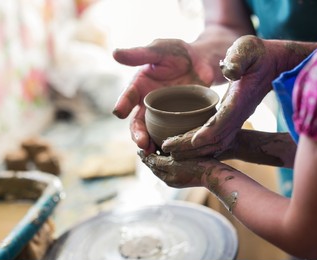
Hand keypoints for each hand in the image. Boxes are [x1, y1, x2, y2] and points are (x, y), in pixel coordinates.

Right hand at [113, 39, 213, 153]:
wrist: (202, 61)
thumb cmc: (178, 53)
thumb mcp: (159, 50)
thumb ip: (140, 54)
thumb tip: (115, 53)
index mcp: (140, 87)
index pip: (128, 97)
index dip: (122, 105)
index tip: (119, 112)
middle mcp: (148, 104)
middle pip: (138, 121)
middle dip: (137, 133)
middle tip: (141, 143)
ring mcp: (163, 114)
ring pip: (153, 132)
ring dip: (151, 143)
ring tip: (153, 152)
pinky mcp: (178, 120)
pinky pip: (172, 133)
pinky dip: (170, 143)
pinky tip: (172, 152)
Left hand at [138, 150, 221, 187]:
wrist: (214, 174)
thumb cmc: (195, 167)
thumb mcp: (173, 163)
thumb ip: (158, 161)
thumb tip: (146, 158)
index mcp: (165, 177)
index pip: (151, 164)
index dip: (145, 154)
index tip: (141, 145)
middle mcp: (170, 180)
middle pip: (156, 165)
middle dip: (151, 155)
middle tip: (146, 144)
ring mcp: (179, 178)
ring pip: (164, 165)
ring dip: (159, 156)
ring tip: (156, 145)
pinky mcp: (187, 175)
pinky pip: (173, 165)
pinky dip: (168, 158)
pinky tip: (172, 150)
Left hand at [162, 35, 305, 157]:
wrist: (274, 64)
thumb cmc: (258, 54)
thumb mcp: (248, 48)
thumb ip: (239, 58)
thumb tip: (228, 71)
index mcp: (240, 99)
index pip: (224, 119)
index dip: (209, 131)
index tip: (192, 141)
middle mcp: (238, 114)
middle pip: (216, 138)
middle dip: (192, 145)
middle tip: (168, 148)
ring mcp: (236, 119)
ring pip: (216, 142)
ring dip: (195, 150)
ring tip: (172, 152)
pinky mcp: (232, 119)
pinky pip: (217, 138)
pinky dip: (201, 146)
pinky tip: (184, 148)